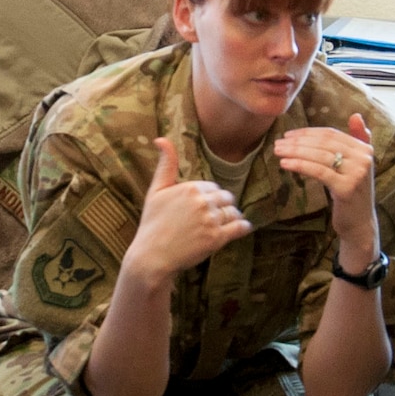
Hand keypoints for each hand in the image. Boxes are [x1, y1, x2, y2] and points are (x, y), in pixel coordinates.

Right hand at [124, 137, 254, 283]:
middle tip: (213, 218)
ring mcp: (211, 220)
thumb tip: (162, 138)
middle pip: (226, 198)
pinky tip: (240, 229)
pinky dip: (243, 227)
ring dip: (232, 218)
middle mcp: (202, 201)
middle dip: (222, 206)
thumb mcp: (155, 191)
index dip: (209, 197)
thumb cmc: (152, 224)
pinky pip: (240, 227)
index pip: (213, 187)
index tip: (201, 208)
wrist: (151, 257)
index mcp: (190, 187)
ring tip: (222, 225)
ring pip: (234, 212)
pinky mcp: (217, 238)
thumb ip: (165, 165)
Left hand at [275, 114, 378, 257]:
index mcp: (365, 148)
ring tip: (278, 152)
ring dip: (295, 152)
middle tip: (278, 143)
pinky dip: (300, 165)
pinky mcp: (346, 188)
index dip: (308, 133)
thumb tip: (356, 115)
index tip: (288, 135)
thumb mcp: (355, 165)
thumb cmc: (352, 193)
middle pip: (324, 143)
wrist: (359, 223)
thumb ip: (357, 140)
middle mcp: (364, 158)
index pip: (331, 134)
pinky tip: (285, 164)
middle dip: (298, 142)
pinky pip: (319, 171)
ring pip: (320, 156)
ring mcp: (357, 173)